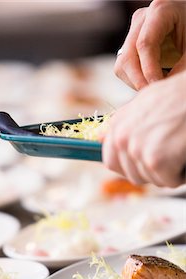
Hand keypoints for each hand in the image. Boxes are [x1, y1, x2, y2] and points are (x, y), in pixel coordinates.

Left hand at [102, 72, 185, 187]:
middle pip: (133, 175)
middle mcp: (122, 138)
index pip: (111, 161)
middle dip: (153, 171)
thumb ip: (124, 123)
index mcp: (117, 125)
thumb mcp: (145, 103)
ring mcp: (137, 150)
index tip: (146, 165)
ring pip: (152, 180)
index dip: (130, 168)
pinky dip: (182, 174)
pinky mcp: (155, 161)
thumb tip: (101, 137)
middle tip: (171, 155)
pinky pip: (169, 181)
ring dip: (170, 171)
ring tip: (179, 148)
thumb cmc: (180, 96)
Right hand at [115, 0, 185, 90]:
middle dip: (140, 80)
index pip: (145, 44)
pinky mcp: (130, 44)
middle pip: (128, 57)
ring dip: (136, 82)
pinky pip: (123, 69)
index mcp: (160, 10)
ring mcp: (133, 31)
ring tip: (156, 87)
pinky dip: (135, 80)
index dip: (149, 70)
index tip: (158, 88)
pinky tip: (151, 81)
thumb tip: (161, 91)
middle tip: (154, 94)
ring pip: (122, 65)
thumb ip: (179, 68)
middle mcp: (142, 19)